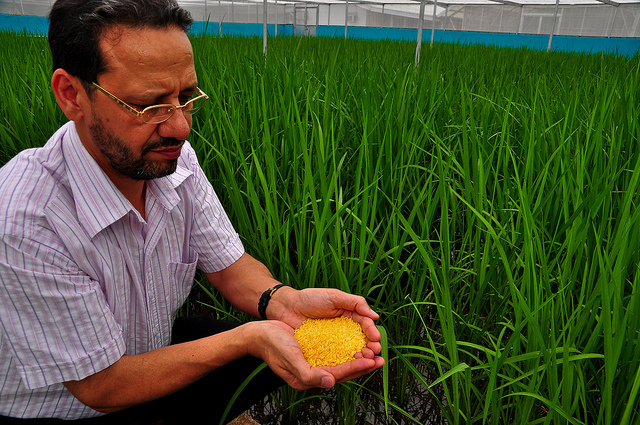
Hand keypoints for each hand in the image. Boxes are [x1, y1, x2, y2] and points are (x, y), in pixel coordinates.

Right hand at [246, 320, 383, 390]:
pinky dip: (347, 349)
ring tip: (373, 352)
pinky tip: (356, 343)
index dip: (357, 368)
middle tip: (381, 358)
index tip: (373, 361)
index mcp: (309, 378)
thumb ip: (310, 373)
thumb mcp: (291, 359)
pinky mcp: (313, 351)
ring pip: (341, 362)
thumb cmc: (273, 345)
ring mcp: (314, 362)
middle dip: (363, 365)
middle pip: (344, 370)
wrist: (259, 334)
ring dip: (358, 357)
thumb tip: (330, 381)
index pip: (339, 374)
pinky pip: (334, 353)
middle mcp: (314, 372)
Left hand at [273, 287, 381, 358]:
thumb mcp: (334, 296)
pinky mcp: (324, 351)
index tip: (376, 338)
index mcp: (349, 315)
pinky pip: (336, 357)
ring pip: (351, 351)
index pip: (365, 324)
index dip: (371, 332)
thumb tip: (375, 316)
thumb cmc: (310, 298)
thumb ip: (355, 303)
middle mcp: (344, 330)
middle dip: (369, 347)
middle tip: (374, 352)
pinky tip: (349, 366)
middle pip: (361, 340)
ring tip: (366, 361)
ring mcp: (334, 341)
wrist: (287, 307)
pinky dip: (344, 362)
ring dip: (360, 357)